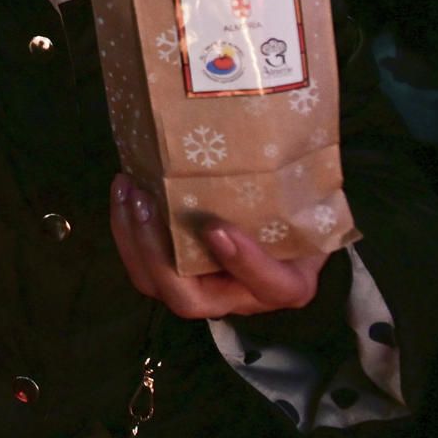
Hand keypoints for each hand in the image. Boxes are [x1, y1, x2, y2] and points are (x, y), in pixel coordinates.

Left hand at [110, 175, 327, 318]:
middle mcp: (237, 297)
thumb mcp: (312, 204)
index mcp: (283, 285)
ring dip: (132, 237)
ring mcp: (200, 288)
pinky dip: (126, 227)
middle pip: (188, 300)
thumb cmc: (301, 212)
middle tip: (147, 203)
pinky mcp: (173, 271)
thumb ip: (302, 193)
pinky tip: (125, 186)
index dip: (243, 262)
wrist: (287, 224)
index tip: (218, 229)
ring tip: (128, 188)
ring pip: (153, 283)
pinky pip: (142, 263)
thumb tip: (296, 138)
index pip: (269, 285)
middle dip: (157, 253)